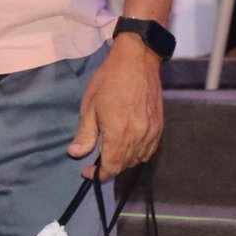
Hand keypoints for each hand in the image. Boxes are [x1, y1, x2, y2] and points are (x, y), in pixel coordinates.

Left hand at [67, 37, 164, 179]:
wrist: (137, 60)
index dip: (97, 175)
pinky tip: (128, 146)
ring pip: (138, 160)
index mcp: (118, 132)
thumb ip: (85, 134)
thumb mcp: (90, 106)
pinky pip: (149, 151)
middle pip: (124, 165)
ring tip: (111, 152)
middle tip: (95, 160)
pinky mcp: (159, 126)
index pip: (110, 167)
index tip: (86, 171)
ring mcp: (152, 132)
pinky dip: (138, 154)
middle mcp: (138, 136)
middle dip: (109, 168)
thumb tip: (75, 154)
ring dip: (123, 162)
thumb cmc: (108, 80)